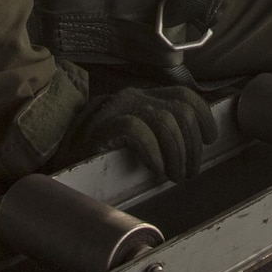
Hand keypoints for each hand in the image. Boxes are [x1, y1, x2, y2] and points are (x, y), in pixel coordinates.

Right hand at [63, 84, 218, 180]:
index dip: (203, 117)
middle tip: (188, 173)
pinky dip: (153, 153)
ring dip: (176, 154)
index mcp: (146, 97)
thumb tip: (195, 147)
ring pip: (164, 122)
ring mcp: (119, 108)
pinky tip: (155, 169)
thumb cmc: (102, 149)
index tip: (209, 140)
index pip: (185, 96)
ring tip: (173, 175)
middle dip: (191, 147)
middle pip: (180, 113)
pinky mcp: (104, 125)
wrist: (61, 153)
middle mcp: (135, 96)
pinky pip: (138, 132)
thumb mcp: (137, 135)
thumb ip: (162, 132)